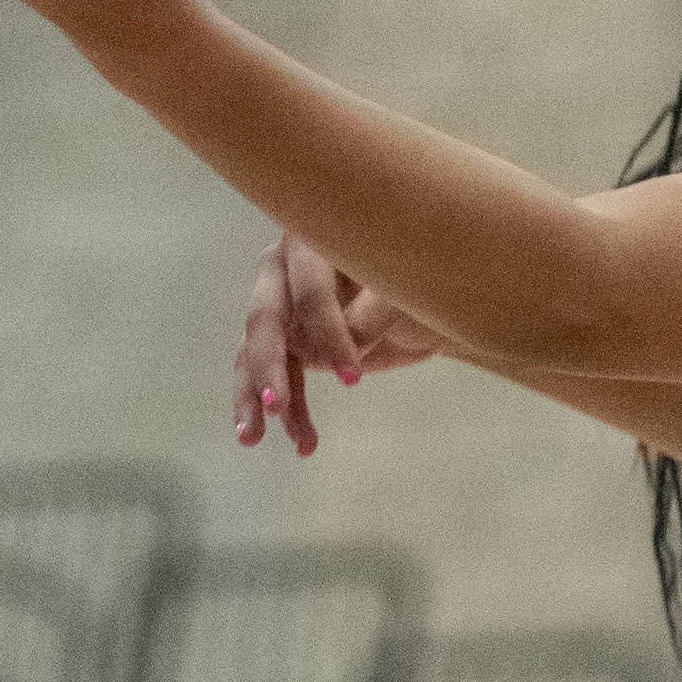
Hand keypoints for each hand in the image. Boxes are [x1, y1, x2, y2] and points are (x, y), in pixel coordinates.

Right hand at [235, 236, 444, 455]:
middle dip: (268, 365)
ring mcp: (281, 306)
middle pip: (268, 319)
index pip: (311, 291)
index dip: (327, 333)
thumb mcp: (407, 290)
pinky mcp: (287, 342)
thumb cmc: (421, 280)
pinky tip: (300, 443)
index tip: (353, 378)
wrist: (429, 302)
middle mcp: (285, 269)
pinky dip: (286, 411)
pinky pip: (274, 377)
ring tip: (252, 437)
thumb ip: (374, 311)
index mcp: (315, 238)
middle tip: (274, 406)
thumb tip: (348, 344)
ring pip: (258, 353)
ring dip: (257, 395)